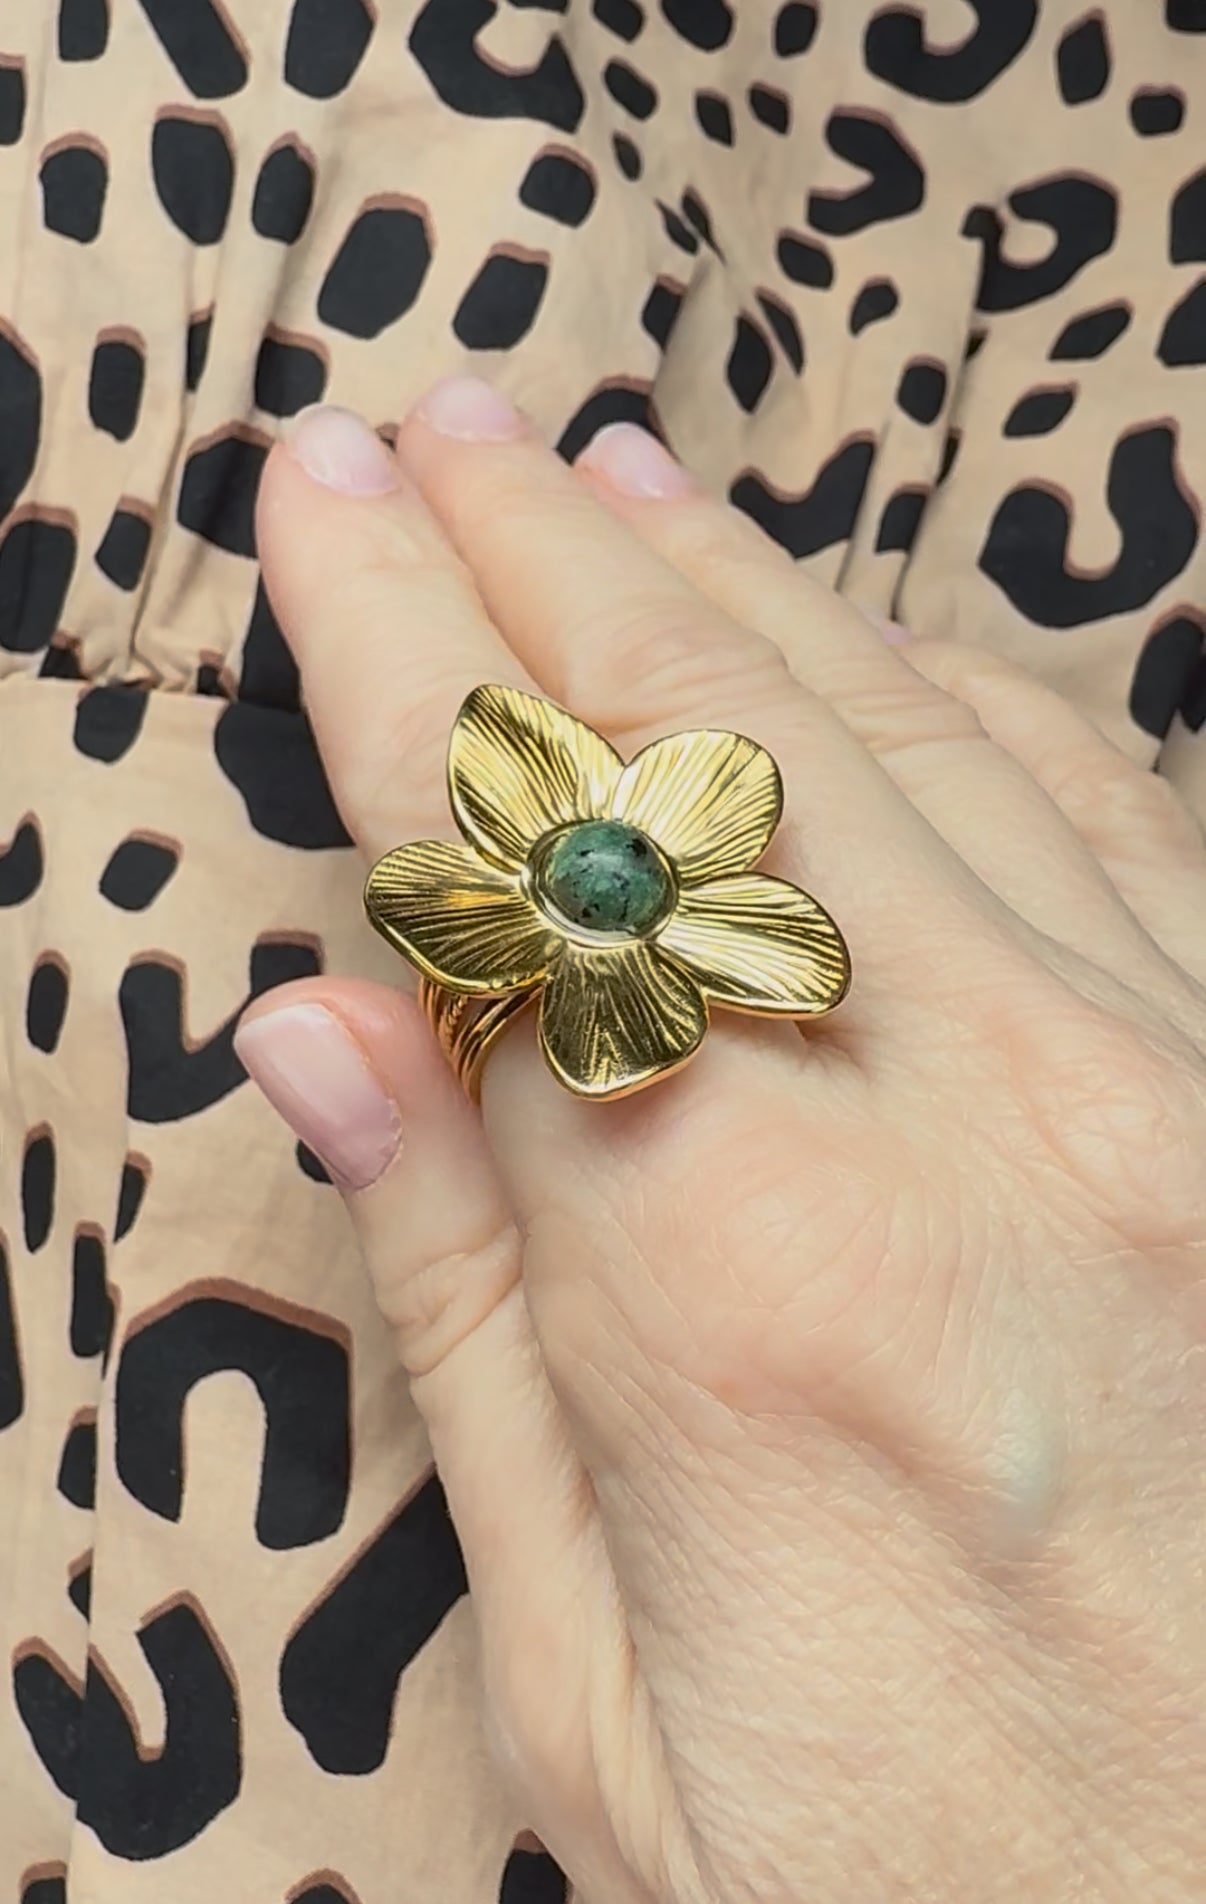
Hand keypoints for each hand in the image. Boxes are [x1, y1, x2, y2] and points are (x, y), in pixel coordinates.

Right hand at [237, 382, 1205, 1902]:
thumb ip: (460, 1316)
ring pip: (904, 726)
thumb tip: (335, 1021)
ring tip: (609, 482)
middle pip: (704, 739)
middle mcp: (987, 1125)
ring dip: (731, 586)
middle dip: (540, 555)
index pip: (513, 859)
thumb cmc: (908, 1872)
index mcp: (748, 1287)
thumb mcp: (586, 1676)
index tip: (317, 504)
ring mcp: (1174, 1088)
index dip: (393, 645)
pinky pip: (1098, 801)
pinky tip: (858, 639)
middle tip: (435, 431)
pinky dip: (952, 687)